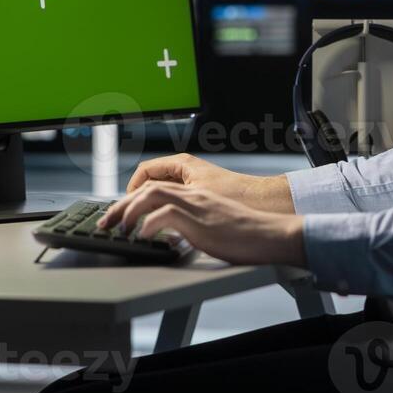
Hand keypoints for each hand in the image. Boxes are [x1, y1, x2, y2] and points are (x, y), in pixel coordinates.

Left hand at [99, 183, 305, 266]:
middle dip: (121, 205)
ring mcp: (196, 206)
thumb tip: (174, 235)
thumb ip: (194, 223)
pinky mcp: (200, 221)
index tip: (119, 214)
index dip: (132, 198)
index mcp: (195, 194)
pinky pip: (167, 215)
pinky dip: (150, 223)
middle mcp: (193, 195)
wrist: (271, 234)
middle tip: (105, 223)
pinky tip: (142, 235)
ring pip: (152, 195)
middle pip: (147, 189)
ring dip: (129, 211)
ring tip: (117, 228)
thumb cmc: (247, 234)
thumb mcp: (215, 224)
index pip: (155, 186)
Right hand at [126, 153, 294, 212]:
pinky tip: (163, 228)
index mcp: (183, 165)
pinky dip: (164, 211)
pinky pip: (174, 201)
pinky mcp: (202, 196)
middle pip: (150, 182)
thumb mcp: (196, 202)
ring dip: (149, 207)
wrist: (268, 205)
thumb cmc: (239, 198)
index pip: (144, 172)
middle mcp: (188, 171)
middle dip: (135, 200)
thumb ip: (168, 207)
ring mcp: (195, 183)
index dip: (131, 191)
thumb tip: (146, 217)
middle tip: (124, 220)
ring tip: (140, 226)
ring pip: (162, 193)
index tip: (125, 209)